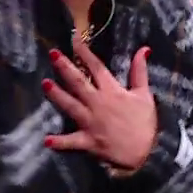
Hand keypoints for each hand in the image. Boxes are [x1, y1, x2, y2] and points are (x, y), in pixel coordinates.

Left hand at [43, 38, 157, 172]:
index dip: (85, 52)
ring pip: (70, 106)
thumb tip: (143, 49)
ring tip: (45, 84)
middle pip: (79, 82)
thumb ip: (139, 71)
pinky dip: (59, 142)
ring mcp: (91, 122)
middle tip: (52, 54)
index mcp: (112, 91)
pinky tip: (47, 140)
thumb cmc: (145, 123)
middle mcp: (99, 104)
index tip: (74, 39)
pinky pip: (71, 142)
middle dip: (65, 67)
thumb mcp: (144, 95)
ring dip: (57, 95)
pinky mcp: (88, 141)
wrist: (148, 153)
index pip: (96, 67)